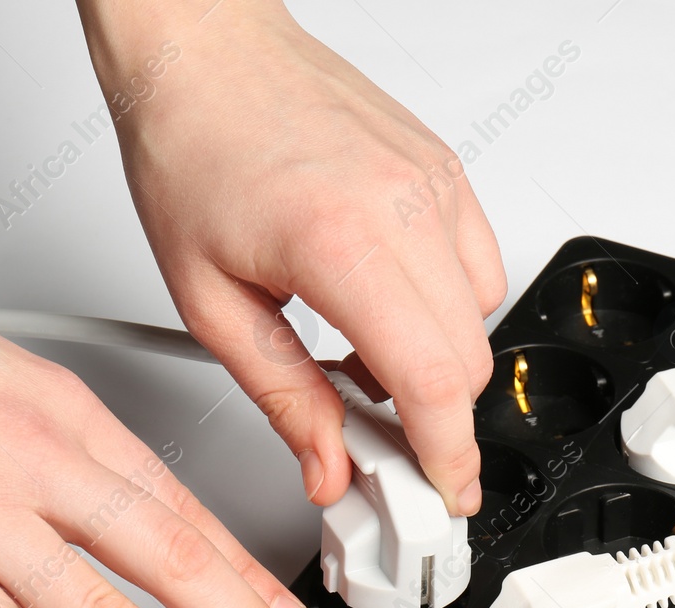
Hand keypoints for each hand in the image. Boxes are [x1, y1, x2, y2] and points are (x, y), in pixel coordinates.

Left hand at [77, 0, 506, 515]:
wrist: (202, 48)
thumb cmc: (191, 145)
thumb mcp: (209, 300)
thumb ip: (281, 398)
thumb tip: (326, 467)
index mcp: (341, 243)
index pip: (431, 381)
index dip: (447, 456)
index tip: (447, 492)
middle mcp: (405, 206)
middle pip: (467, 362)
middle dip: (433, 419)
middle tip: (377, 439)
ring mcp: (434, 184)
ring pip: (483, 317)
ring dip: (437, 360)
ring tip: (364, 360)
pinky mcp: (444, 170)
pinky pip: (479, 265)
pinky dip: (444, 306)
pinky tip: (384, 305)